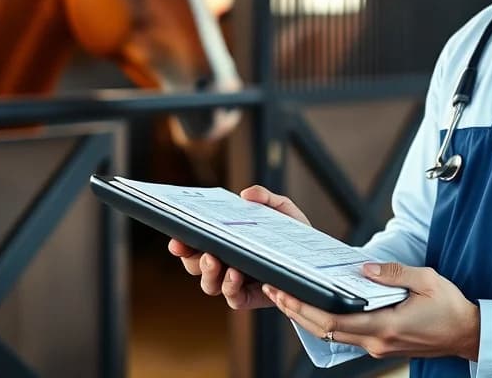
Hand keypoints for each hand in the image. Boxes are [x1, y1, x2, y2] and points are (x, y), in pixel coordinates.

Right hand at [167, 185, 311, 310]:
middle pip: (195, 265)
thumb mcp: (281, 210)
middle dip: (189, 258)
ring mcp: (236, 282)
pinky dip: (229, 287)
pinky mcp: (250, 298)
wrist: (316, 259)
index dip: (181, 242)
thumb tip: (246, 194)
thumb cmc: (292, 235)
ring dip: (207, 273)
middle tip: (193, 247)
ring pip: (209, 285)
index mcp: (225, 242)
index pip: (195, 244)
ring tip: (215, 259)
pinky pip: (232, 298)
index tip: (176, 237)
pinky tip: (235, 274)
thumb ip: (265, 198)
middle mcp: (225, 263)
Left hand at [263, 262, 479, 361]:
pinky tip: (316, 306)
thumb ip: (395, 274)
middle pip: (325, 329)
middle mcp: (376, 342)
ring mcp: (377, 346)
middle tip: (274, 291)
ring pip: (332, 335)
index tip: (286, 292)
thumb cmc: (451, 308)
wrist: (467, 334)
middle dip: (296, 311)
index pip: (334, 320)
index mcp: (385, 326)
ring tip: (287, 297)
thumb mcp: (428, 281)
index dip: (305, 307)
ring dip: (307, 317)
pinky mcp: (380, 344)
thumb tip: (366, 268)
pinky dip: (325, 321)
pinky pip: (345, 334)